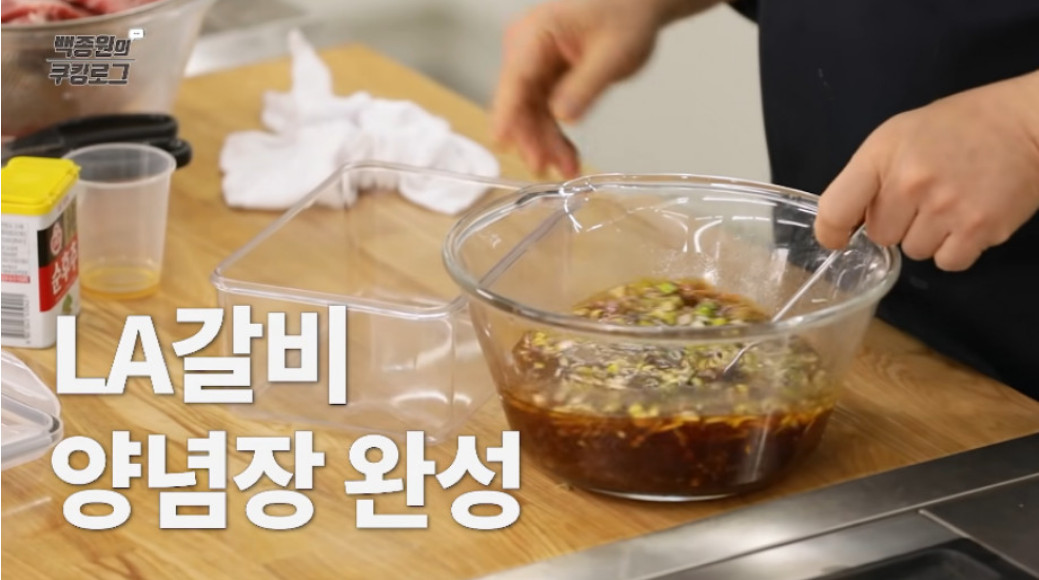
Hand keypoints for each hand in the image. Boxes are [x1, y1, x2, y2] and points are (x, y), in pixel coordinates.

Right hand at [492, 0, 695, 177]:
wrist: (638, 7)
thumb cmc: (626, 14)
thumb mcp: (613, 53)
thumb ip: (586, 85)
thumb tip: (562, 116)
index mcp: (535, 33)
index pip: (515, 77)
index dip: (507, 112)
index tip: (501, 140)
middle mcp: (526, 49)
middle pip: (519, 101)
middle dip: (532, 136)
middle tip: (546, 166)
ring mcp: (534, 66)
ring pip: (531, 114)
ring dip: (546, 143)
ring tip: (566, 169)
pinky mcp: (546, 80)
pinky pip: (545, 113)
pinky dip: (556, 136)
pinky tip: (567, 158)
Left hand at [815, 70, 1038, 271]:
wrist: (1029, 123)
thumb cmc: (959, 126)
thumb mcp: (900, 135)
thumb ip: (871, 175)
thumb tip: (850, 220)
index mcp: (882, 155)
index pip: (836, 209)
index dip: (831, 231)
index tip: (838, 237)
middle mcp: (910, 183)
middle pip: (879, 236)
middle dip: (895, 223)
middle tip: (921, 199)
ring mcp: (946, 208)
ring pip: (914, 251)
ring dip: (927, 236)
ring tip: (949, 205)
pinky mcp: (980, 230)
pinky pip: (947, 262)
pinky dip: (955, 249)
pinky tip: (966, 221)